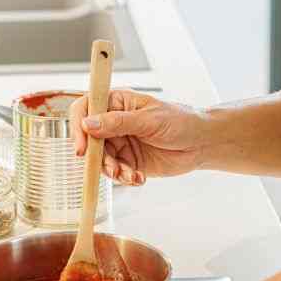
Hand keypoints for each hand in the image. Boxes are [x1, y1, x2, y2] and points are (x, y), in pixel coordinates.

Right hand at [70, 89, 206, 184]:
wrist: (201, 143)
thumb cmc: (180, 121)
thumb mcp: (149, 120)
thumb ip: (118, 122)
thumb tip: (88, 123)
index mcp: (116, 102)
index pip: (85, 109)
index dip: (78, 127)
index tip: (83, 148)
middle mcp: (113, 122)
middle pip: (90, 140)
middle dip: (99, 158)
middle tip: (114, 168)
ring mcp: (120, 142)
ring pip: (101, 160)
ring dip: (113, 170)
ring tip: (130, 175)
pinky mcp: (128, 160)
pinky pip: (115, 172)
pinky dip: (124, 178)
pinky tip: (139, 178)